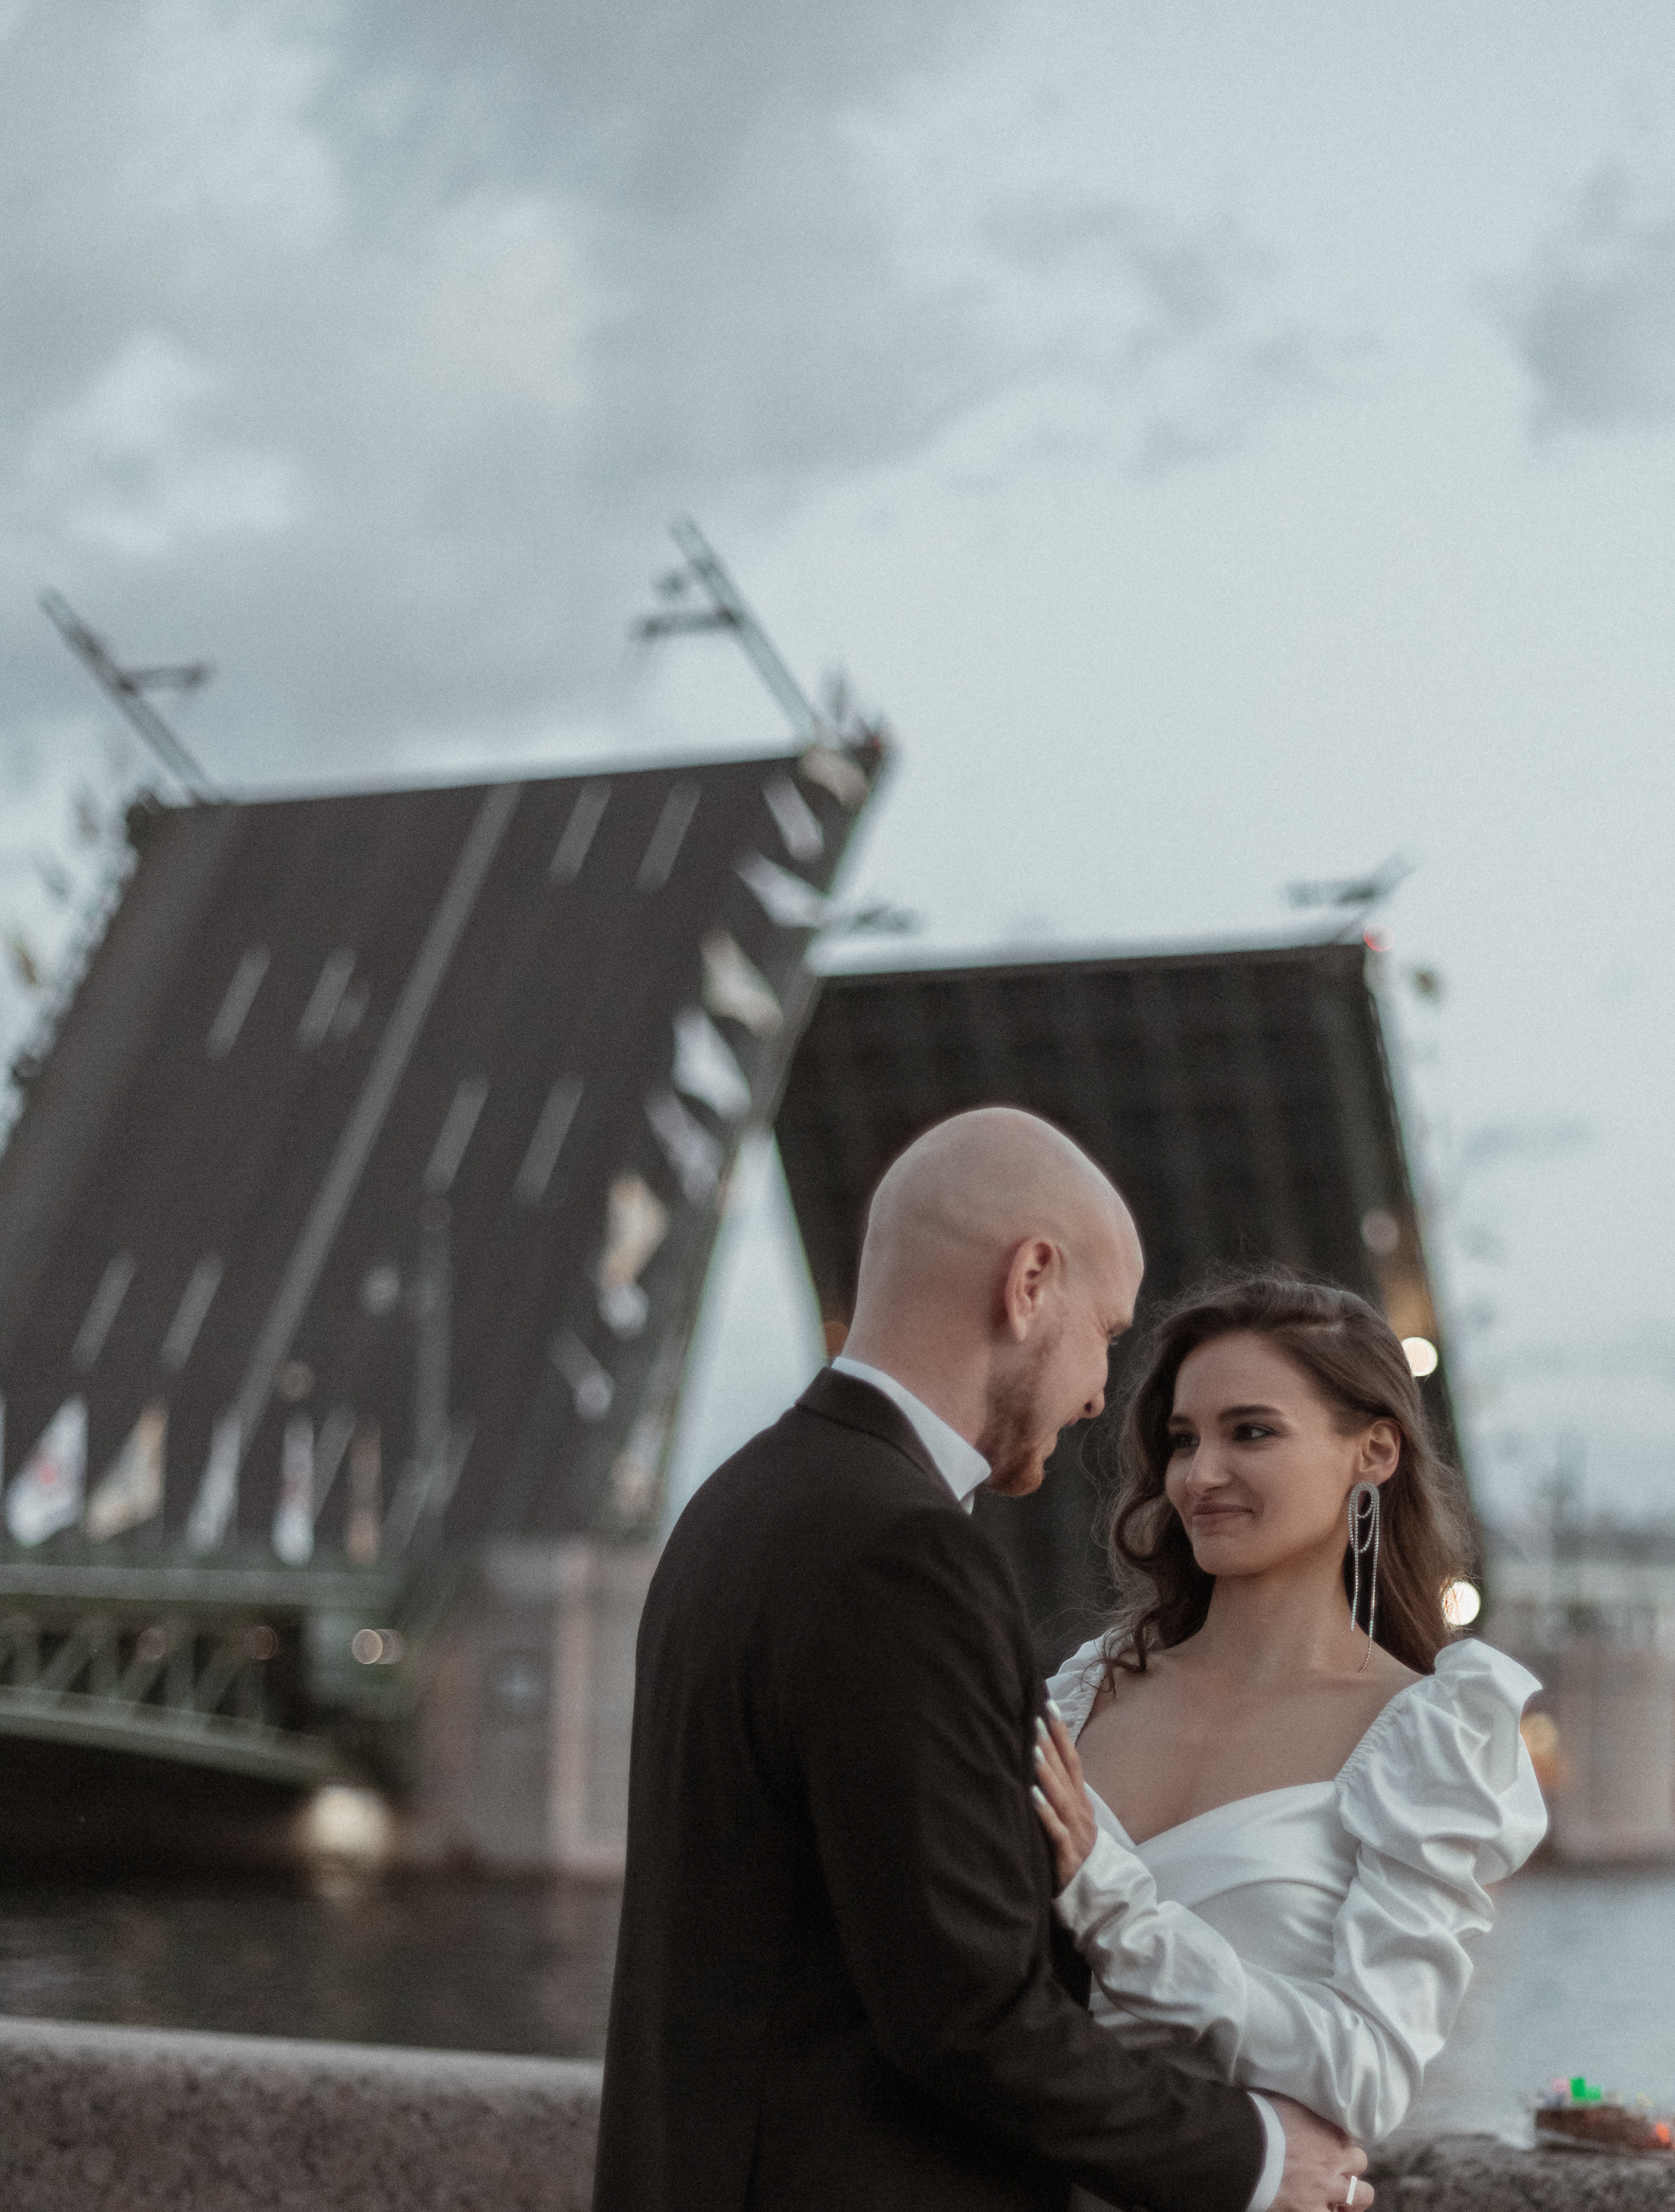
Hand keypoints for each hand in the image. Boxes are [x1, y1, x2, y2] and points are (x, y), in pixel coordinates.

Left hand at [1030, 1705, 1098, 1884]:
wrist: (1106, 1905)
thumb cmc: (1083, 1864)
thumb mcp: (1077, 1829)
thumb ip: (1065, 1803)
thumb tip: (1049, 1774)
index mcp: (1082, 1806)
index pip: (1073, 1762)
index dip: (1061, 1734)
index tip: (1049, 1705)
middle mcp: (1081, 1815)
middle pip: (1067, 1773)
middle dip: (1052, 1743)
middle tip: (1036, 1713)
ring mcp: (1076, 1835)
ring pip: (1061, 1797)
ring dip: (1047, 1771)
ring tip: (1033, 1746)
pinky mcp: (1068, 1858)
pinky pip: (1056, 1831)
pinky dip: (1045, 1812)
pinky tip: (1031, 1795)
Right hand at [1264, 2093, 1370, 2211]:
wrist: (1242, 2148)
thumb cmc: (1258, 2120)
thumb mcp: (1284, 2104)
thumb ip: (1302, 2111)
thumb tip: (1299, 2109)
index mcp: (1329, 2130)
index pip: (1348, 2134)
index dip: (1337, 2140)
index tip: (1327, 2143)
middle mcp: (1335, 2159)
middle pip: (1359, 2162)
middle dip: (1349, 2165)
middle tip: (1333, 2168)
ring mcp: (1326, 2189)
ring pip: (1361, 2195)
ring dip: (1351, 2194)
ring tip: (1338, 2196)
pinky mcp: (1310, 2211)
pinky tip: (1318, 2208)